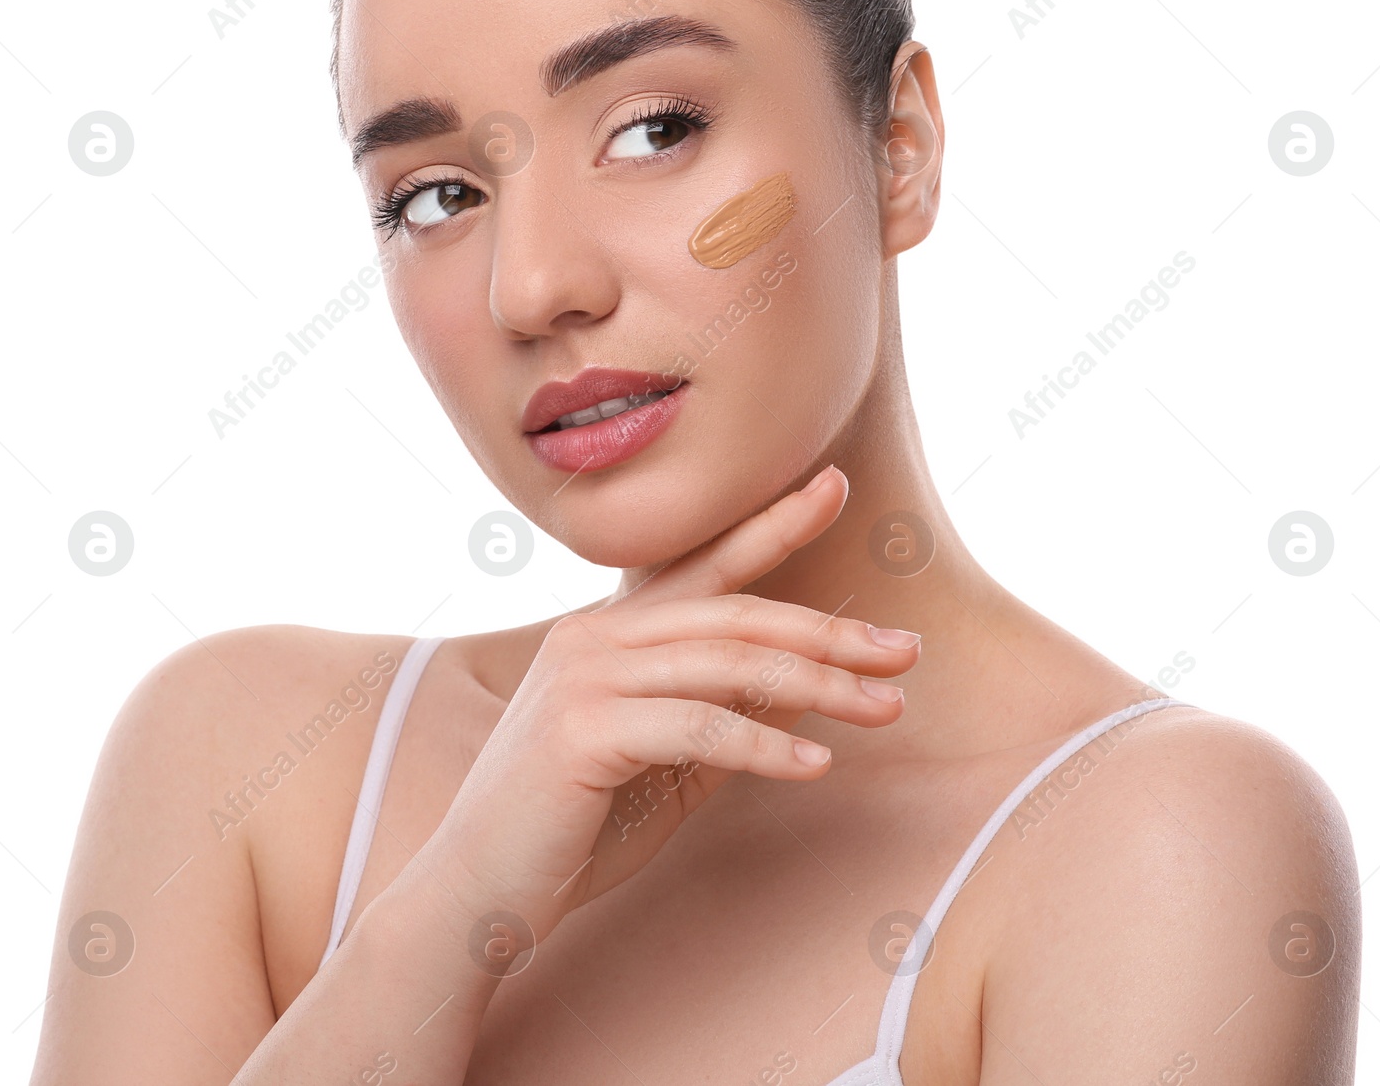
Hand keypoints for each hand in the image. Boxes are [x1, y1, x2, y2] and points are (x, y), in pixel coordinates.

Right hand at [420, 464, 918, 958]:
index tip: (835, 483)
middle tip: (905, 650)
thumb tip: (797, 689)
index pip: (705, 565)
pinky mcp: (581, 730)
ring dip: (819, 685)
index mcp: (608, 632)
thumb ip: (716, 715)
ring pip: (726, 663)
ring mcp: (583, 677)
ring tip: (887, 709)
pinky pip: (697, 726)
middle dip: (829, 632)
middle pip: (735, 615)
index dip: (773, 522)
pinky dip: (764, 744)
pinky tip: (815, 763)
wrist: (474, 896)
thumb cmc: (570, 829)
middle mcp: (593, 636)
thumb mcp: (661, 762)